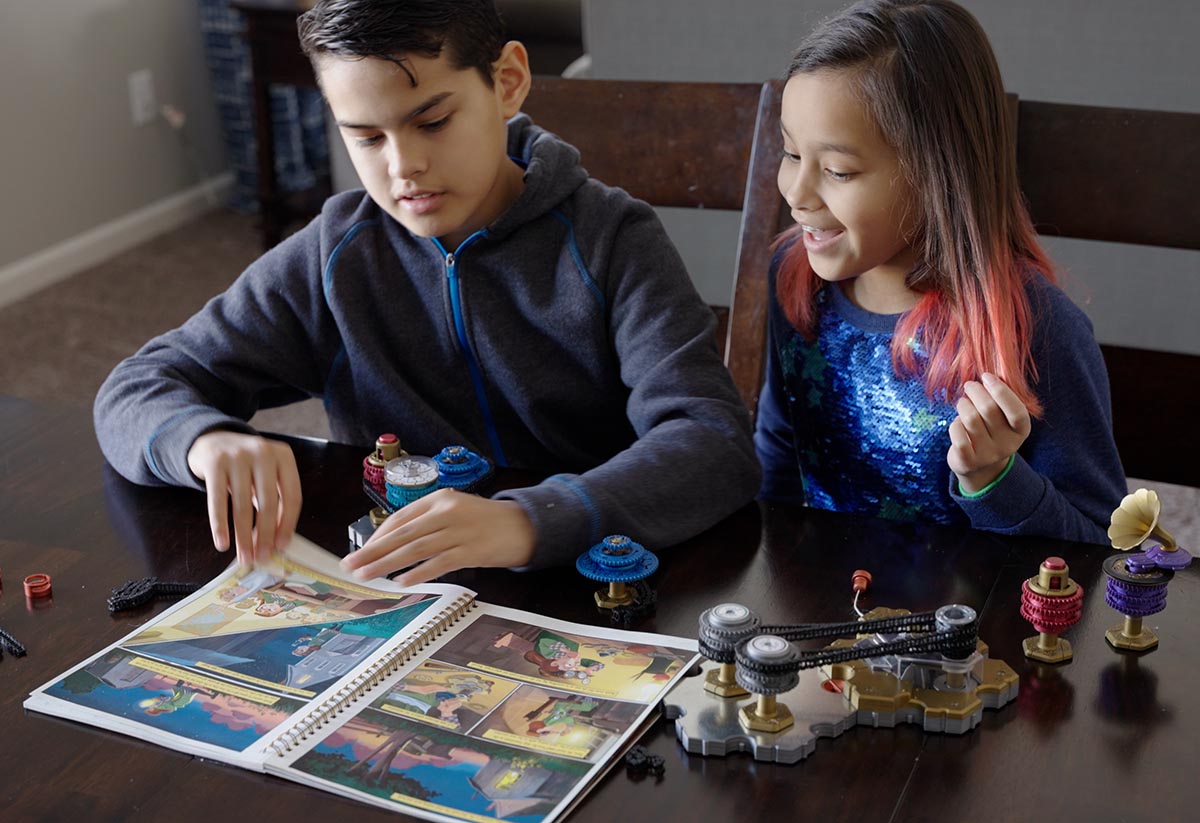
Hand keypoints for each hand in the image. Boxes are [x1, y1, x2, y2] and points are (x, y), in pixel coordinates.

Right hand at [186, 430, 301, 565]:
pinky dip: (220, 525)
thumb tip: (276, 542)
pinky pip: (217, 500)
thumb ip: (275, 502)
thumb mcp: (266, 476)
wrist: (212, 440)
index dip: (287, 524)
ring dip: (243, 536)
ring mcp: (238, 455)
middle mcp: (263, 452)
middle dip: (265, 535)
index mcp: (284, 456)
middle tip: (262, 558)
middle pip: (269, 502)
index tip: (282, 547)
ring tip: (244, 557)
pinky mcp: (214, 462)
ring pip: (243, 505)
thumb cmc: (246, 466)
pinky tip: (222, 543)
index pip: (292, 496)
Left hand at [341, 489, 535, 585]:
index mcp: (440, 499)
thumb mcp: (456, 511)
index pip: (400, 518)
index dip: (378, 537)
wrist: (525, 526)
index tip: (362, 552)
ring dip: (387, 564)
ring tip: (367, 575)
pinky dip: (418, 572)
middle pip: (402, 534)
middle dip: (373, 552)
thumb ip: (429, 523)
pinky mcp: (472, 550)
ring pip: (415, 549)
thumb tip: (394, 545)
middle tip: (352, 565)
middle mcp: (447, 512)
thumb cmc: (486, 521)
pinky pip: (439, 563)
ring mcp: (459, 531)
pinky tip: (402, 581)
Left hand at [947, 372, 1030, 493]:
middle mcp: (1007, 445)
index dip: (1001, 391)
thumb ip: (1001, 399)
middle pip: (989, 410)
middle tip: (969, 386)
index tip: (986, 376)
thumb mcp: (1003, 419)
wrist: (980, 468)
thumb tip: (989, 374)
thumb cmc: (991, 432)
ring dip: (964, 405)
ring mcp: (987, 455)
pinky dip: (954, 424)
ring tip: (963, 403)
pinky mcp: (968, 462)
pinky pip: (958, 434)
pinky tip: (957, 424)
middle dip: (976, 392)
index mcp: (1021, 431)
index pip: (1017, 411)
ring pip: (971, 419)